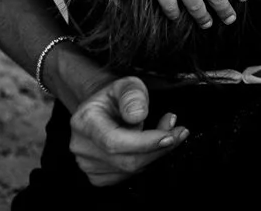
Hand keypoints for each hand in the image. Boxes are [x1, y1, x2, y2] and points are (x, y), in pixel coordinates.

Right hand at [70, 76, 188, 186]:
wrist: (102, 107)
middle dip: (158, 149)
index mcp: (85, 121)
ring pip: (130, 169)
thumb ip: (133, 95)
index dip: (145, 143)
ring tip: (166, 132)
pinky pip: (128, 175)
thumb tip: (138, 115)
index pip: (115, 142)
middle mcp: (82, 146)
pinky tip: (149, 146)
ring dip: (155, 153)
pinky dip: (145, 162)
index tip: (170, 136)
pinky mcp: (98, 176)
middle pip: (126, 160)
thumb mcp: (127, 84)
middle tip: (178, 132)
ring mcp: (88, 164)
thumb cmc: (115, 96)